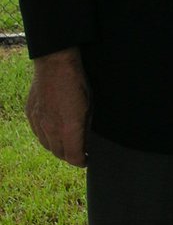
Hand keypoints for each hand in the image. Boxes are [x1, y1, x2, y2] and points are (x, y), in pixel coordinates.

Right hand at [26, 48, 89, 165]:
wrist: (55, 63)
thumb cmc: (77, 82)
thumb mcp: (89, 106)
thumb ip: (85, 128)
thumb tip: (84, 143)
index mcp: (68, 127)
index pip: (73, 157)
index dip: (81, 162)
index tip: (86, 160)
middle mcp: (51, 128)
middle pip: (59, 154)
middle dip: (70, 156)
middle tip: (78, 151)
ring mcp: (38, 122)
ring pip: (47, 146)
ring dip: (57, 148)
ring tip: (67, 143)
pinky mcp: (30, 114)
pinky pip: (38, 134)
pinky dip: (46, 137)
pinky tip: (54, 131)